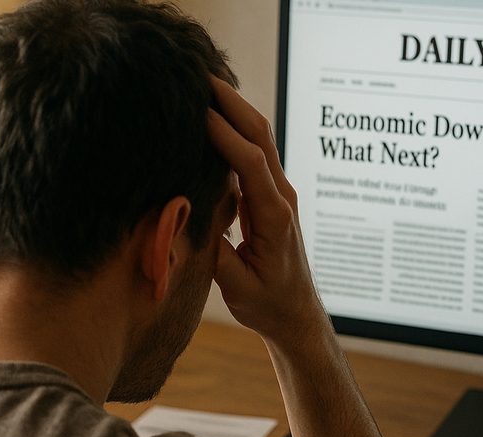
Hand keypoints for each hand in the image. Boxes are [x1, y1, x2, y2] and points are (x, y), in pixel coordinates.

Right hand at [206, 78, 327, 347]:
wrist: (296, 314)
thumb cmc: (267, 304)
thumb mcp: (237, 287)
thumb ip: (214, 252)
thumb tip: (186, 219)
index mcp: (275, 217)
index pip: (251, 164)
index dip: (225, 135)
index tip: (198, 111)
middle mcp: (281, 198)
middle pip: (261, 137)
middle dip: (233, 104)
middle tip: (200, 76)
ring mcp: (278, 194)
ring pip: (260, 141)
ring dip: (234, 110)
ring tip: (203, 85)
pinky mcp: (269, 198)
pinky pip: (253, 155)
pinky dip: (234, 130)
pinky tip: (212, 118)